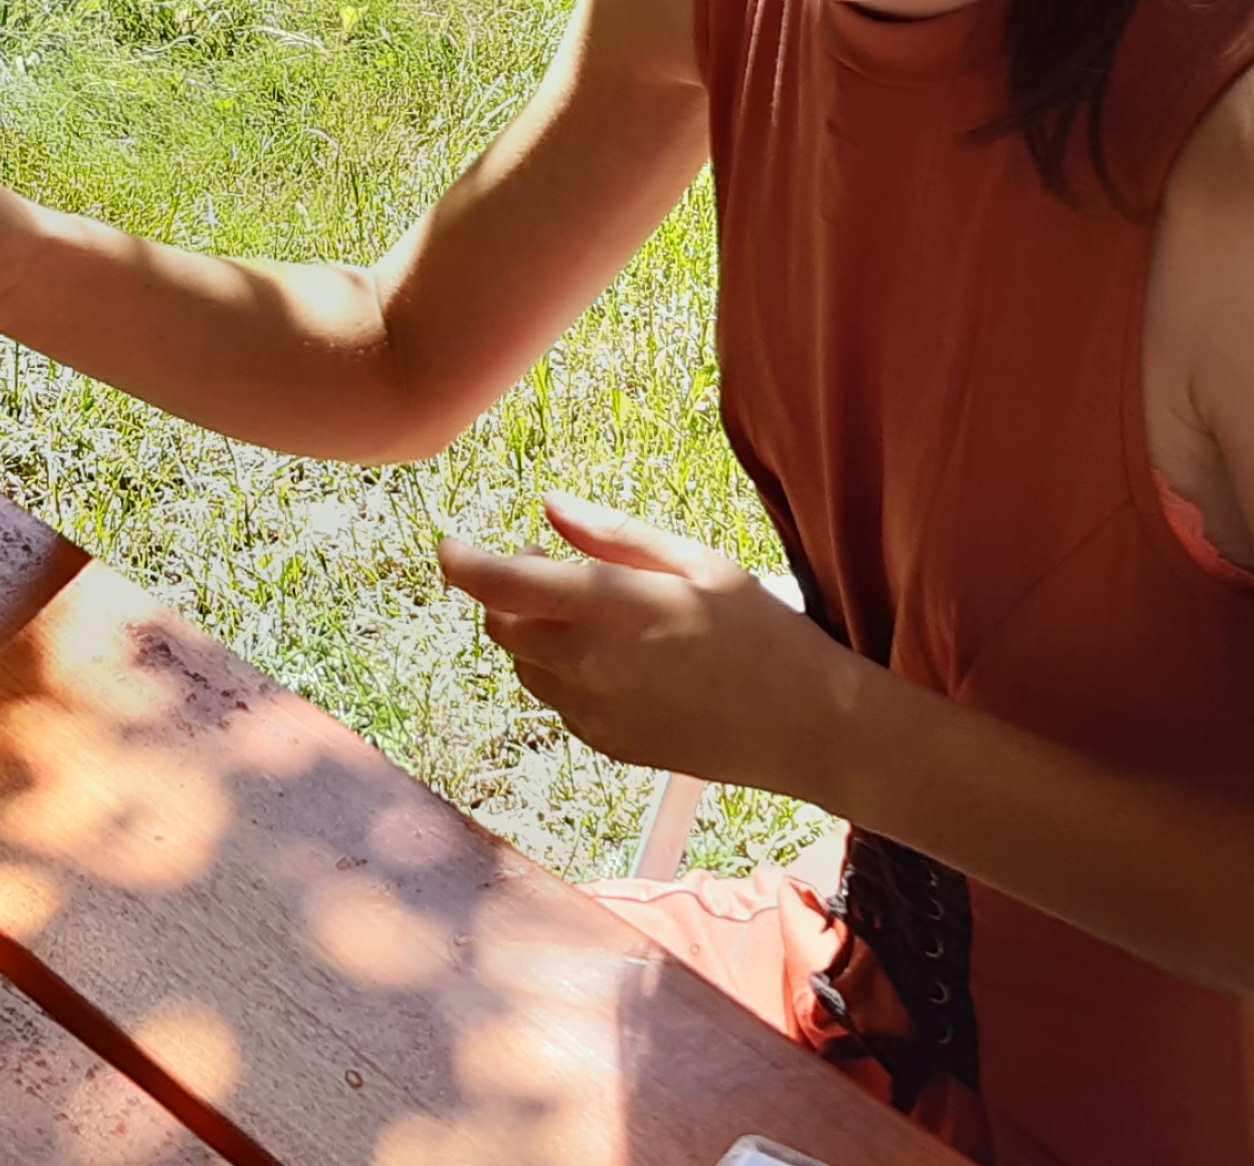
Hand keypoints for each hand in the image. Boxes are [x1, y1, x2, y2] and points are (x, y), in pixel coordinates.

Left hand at [437, 493, 859, 797]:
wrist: (805, 727)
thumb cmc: (761, 630)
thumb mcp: (695, 561)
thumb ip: (613, 535)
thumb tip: (547, 508)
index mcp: (610, 607)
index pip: (501, 584)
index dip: (462, 562)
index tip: (449, 546)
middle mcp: (588, 665)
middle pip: (502, 627)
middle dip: (508, 595)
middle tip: (552, 570)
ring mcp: (593, 712)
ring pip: (525, 667)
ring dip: (536, 637)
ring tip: (597, 619)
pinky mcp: (605, 744)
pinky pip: (557, 701)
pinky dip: (565, 675)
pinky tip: (621, 664)